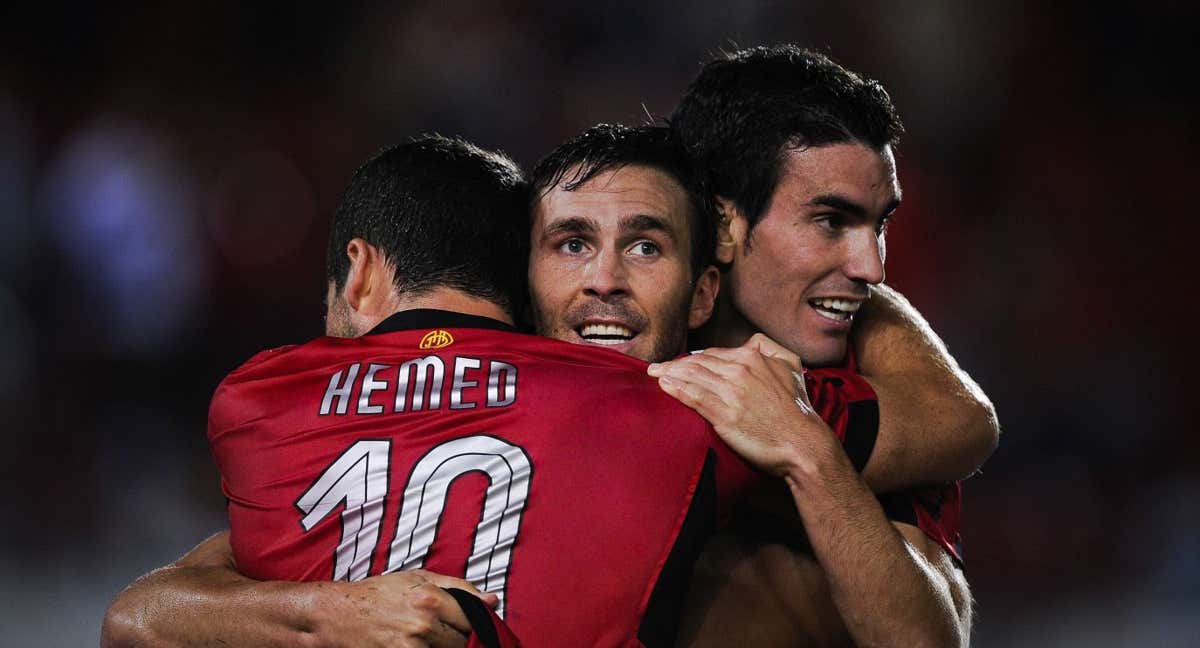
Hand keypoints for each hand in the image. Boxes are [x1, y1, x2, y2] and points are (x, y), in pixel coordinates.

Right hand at [322, 570, 497, 647]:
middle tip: (452, 631)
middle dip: (464, 637)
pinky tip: (423, 644)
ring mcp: (412, 646)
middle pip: (465, 640)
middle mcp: (423, 624)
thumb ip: (459, 588)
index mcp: (431, 598)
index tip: (480, 625)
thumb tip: (492, 600)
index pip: (475, 617)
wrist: (338, 615)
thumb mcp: (418, 578)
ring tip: (434, 637)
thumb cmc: (378, 594)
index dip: (480, 623)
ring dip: (448, 646)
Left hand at [647, 333, 835, 475]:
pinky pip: (693, 397)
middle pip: (696, 363)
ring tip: (654, 373)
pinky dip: (675, 388)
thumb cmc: (797, 409)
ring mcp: (730, 393)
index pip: (712, 353)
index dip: (692, 358)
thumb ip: (769, 347)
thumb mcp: (791, 365)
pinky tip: (663, 385)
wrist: (802, 443)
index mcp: (752, 357)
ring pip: (691, 377)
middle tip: (656, 366)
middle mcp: (738, 371)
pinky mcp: (723, 415)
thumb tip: (749, 342)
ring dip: (668, 373)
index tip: (679, 362)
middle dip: (673, 363)